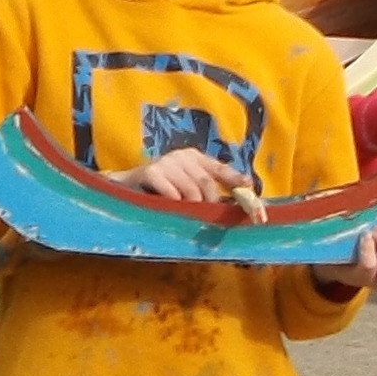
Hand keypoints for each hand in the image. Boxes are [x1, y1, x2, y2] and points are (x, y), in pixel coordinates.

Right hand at [118, 145, 246, 207]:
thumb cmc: (161, 189)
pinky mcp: (151, 172)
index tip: (250, 190)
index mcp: (194, 157)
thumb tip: (235, 202)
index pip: (220, 169)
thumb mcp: (186, 186)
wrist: (126, 186)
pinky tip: (169, 208)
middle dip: (211, 204)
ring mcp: (166, 162)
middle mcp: (182, 156)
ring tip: (186, 215)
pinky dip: (175, 204)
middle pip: (207, 183)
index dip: (236, 180)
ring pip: (191, 191)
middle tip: (211, 219)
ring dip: (191, 207)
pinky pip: (172, 194)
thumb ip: (206, 189)